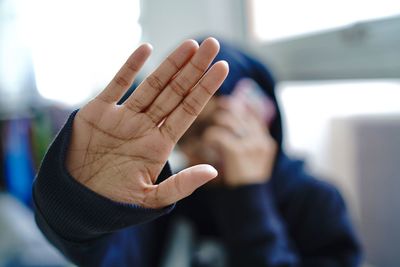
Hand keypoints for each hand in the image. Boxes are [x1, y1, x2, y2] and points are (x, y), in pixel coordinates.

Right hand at [65, 38, 228, 208]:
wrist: (77, 200)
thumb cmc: (113, 202)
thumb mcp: (150, 199)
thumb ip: (181, 185)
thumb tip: (213, 171)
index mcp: (160, 144)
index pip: (188, 111)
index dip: (205, 90)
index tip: (222, 69)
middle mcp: (145, 126)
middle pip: (175, 92)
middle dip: (194, 69)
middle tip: (212, 45)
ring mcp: (123, 117)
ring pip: (152, 85)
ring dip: (171, 64)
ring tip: (190, 45)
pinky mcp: (98, 112)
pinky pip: (116, 85)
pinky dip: (130, 68)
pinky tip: (147, 50)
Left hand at [203, 97, 276, 186]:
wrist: (249, 207)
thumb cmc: (245, 184)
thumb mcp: (253, 161)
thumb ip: (247, 142)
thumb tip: (233, 123)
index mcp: (265, 141)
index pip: (253, 113)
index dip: (239, 106)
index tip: (226, 104)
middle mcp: (261, 140)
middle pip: (239, 112)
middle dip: (223, 110)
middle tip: (213, 114)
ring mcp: (251, 145)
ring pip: (227, 120)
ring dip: (214, 124)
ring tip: (209, 132)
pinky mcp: (238, 151)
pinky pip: (217, 134)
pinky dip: (208, 137)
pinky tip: (205, 143)